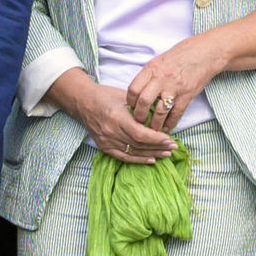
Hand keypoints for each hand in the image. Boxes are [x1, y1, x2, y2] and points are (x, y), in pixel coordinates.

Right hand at [61, 74, 176, 163]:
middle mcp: (111, 132)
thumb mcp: (125, 97)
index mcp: (117, 118)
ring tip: (166, 154)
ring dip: (151, 154)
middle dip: (158, 147)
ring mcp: (106, 141)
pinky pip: (123, 157)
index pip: (140, 134)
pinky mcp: (104, 147)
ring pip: (133, 152)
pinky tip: (151, 160)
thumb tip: (161, 117)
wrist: (82, 102)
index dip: (156, 139)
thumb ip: (141, 108)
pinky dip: (138, 159)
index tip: (170, 139)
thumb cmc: (106, 95)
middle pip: (139, 144)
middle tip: (173, 148)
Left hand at [125, 35, 227, 133]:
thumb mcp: (161, 60)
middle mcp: (161, 78)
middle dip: (139, 115)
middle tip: (139, 121)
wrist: (206, 52)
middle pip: (144, 102)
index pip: (133, 89)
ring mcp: (174, 87)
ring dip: (155, 123)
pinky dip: (171, 123)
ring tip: (153, 128)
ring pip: (159, 112)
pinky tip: (168, 127)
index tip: (131, 107)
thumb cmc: (183, 54)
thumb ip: (150, 74)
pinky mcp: (187, 95)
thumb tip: (140, 89)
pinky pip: (176, 114)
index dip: (130, 101)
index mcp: (152, 68)